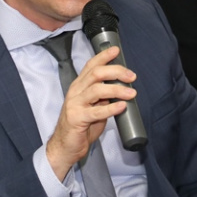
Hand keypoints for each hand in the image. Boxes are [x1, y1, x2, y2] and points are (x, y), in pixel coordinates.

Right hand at [46, 46, 135, 179]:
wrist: (66, 146)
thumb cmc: (81, 126)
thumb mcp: (94, 106)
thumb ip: (104, 97)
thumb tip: (122, 89)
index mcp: (79, 86)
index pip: (90, 66)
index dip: (103, 56)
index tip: (116, 50)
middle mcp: (76, 92)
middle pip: (96, 74)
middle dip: (116, 71)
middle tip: (131, 76)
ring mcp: (75, 104)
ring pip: (97, 90)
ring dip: (117, 89)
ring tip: (131, 93)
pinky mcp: (77, 118)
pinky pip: (96, 111)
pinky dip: (111, 108)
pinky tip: (121, 106)